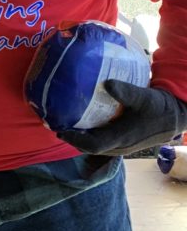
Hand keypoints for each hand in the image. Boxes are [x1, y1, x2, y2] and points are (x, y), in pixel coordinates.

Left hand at [57, 80, 186, 155]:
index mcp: (122, 138)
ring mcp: (123, 145)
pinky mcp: (125, 141)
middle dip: (72, 139)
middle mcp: (120, 145)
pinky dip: (90, 134)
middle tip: (55, 126)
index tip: (58, 130)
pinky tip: (84, 122)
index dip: (74, 139)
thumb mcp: (143, 97)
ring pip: (96, 146)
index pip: (92, 145)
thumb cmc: (159, 107)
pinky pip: (103, 141)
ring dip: (80, 138)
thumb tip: (106, 83)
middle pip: (90, 148)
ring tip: (65, 125)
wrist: (176, 116)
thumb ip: (125, 91)